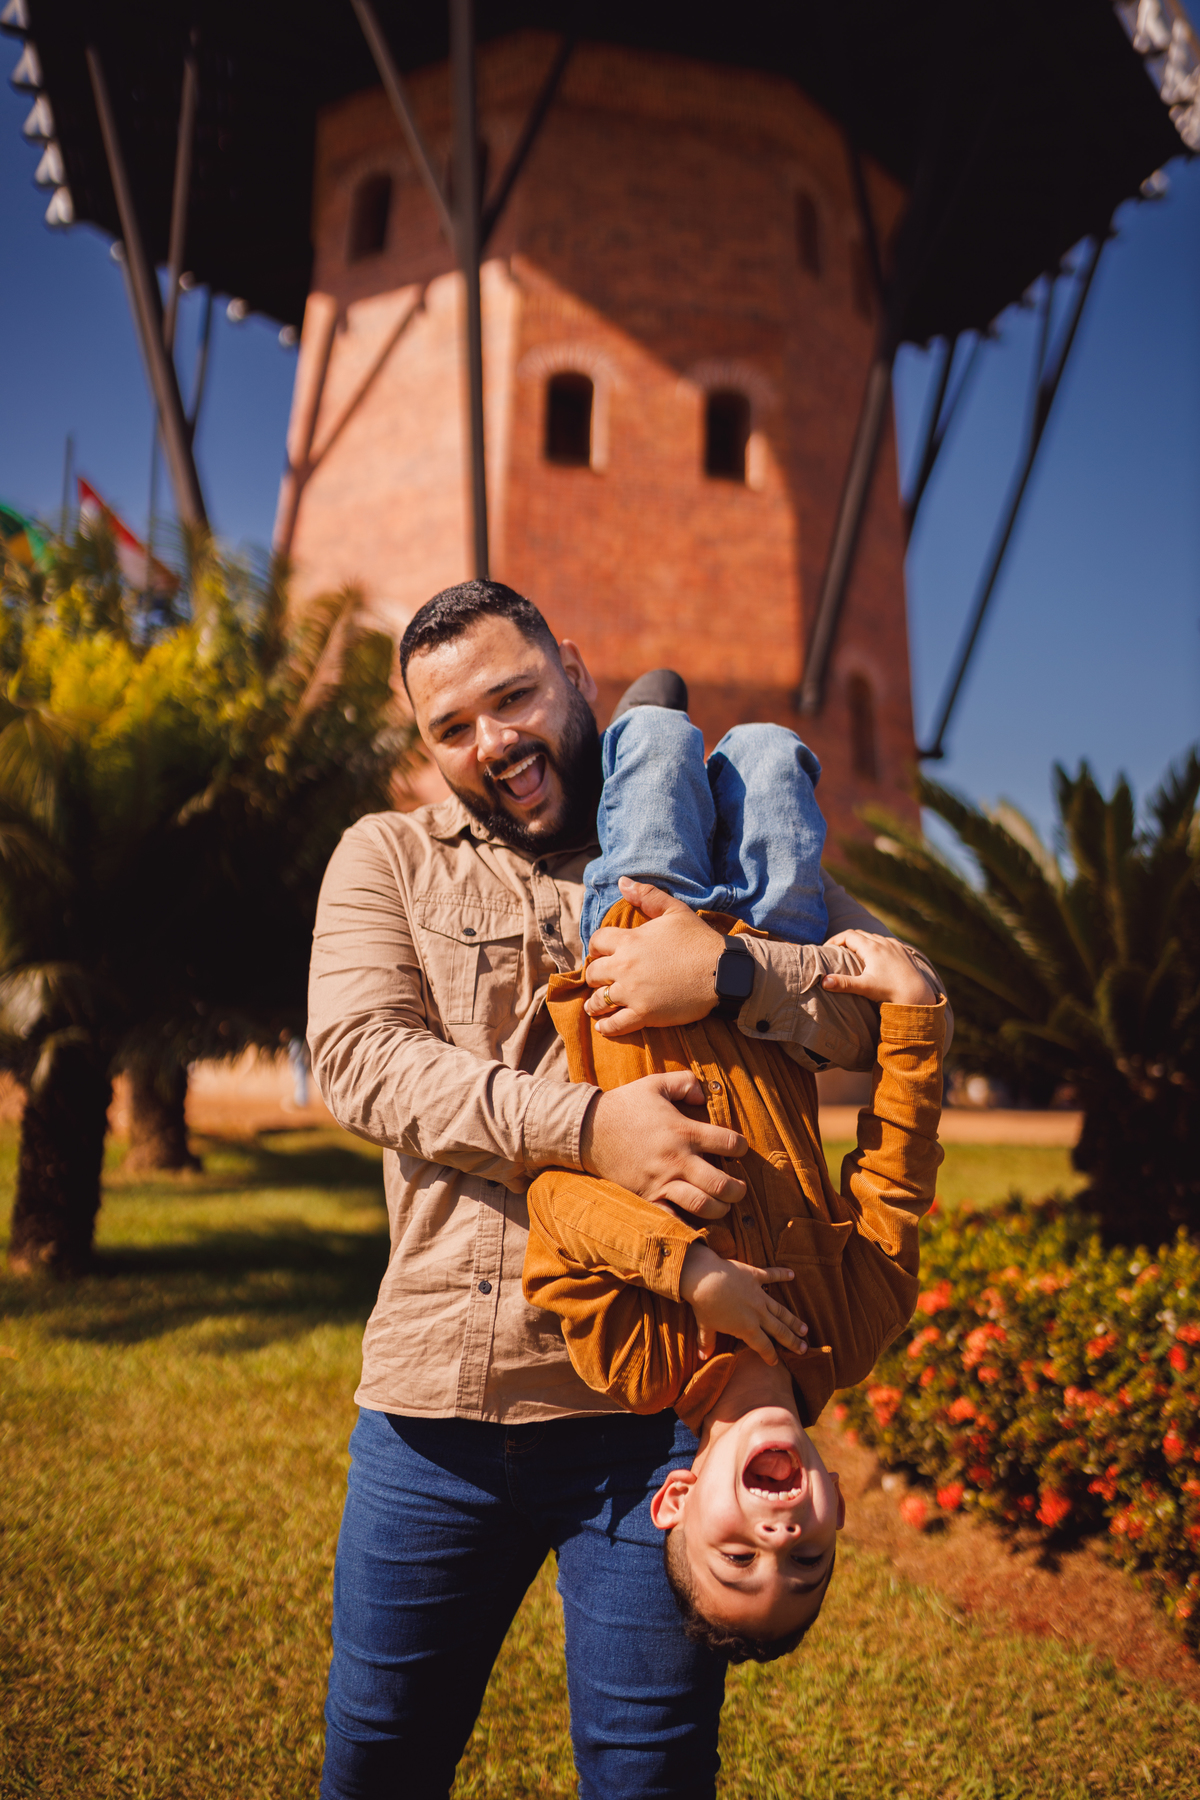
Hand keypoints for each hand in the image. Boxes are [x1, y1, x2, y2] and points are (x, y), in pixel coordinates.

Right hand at [580, 1072, 746, 1218]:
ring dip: (719, 1209)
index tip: (739, 1150)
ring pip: (702, 1205)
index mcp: (684, 1131)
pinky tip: (695, 1220)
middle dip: (737, 1190)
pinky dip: (687, 1223)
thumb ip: (685, 1082)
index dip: (741, 1148)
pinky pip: (673, 1217)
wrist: (588, 1131)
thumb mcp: (655, 1083)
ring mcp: (662, 1181)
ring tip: (721, 1205)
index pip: (729, 1143)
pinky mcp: (647, 1196)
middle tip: (738, 1189)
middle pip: (721, 1184)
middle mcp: (677, 1159)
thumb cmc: (624, 1105)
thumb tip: (703, 1095)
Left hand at [584, 878, 725, 1036]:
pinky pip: (615, 1024)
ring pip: (599, 1000)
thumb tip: (622, 882)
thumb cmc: (699, 940)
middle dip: (594, 975)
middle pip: (594, 972)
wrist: (721, 972)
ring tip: (593, 1006)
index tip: (601, 954)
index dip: (597, 947)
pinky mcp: (644, 1014)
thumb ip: (647, 895)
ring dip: (594, 1003)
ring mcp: (632, 992)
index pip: (598, 941)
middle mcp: (625, 966)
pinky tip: (603, 1026)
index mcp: (630, 940)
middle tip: (598, 980)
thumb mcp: (675, 910)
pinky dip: (607, 1027)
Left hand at [680, 1243, 808, 1363]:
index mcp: (746, 1328)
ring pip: (780, 1310)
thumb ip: (706, 1342)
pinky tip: (792, 1275)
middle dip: (792, 1341)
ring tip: (805, 1328)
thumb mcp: (705, 1326)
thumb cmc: (703, 1304)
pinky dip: (782, 1274)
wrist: (703, 1277)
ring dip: (793, 1320)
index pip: (763, 1346)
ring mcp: (758, 1294)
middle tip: (804, 1348)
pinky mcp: (755, 1276)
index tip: (776, 1362)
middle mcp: (757, 1313)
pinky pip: (772, 1275)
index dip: (770, 1355)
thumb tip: (701, 1357)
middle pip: (779, 1331)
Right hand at [820, 929, 936, 1006]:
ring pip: (873, 937)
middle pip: (859, 934)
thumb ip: (843, 983)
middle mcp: (883, 942)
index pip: (848, 935)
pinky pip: (886, 942)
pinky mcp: (903, 950)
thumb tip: (823, 981)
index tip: (826, 949)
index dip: (835, 940)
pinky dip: (876, 945)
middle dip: (846, 940)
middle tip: (837, 951)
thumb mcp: (864, 987)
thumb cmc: (890, 991)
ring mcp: (894, 945)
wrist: (917, 994)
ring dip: (861, 942)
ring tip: (854, 954)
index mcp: (871, 948)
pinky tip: (875, 955)